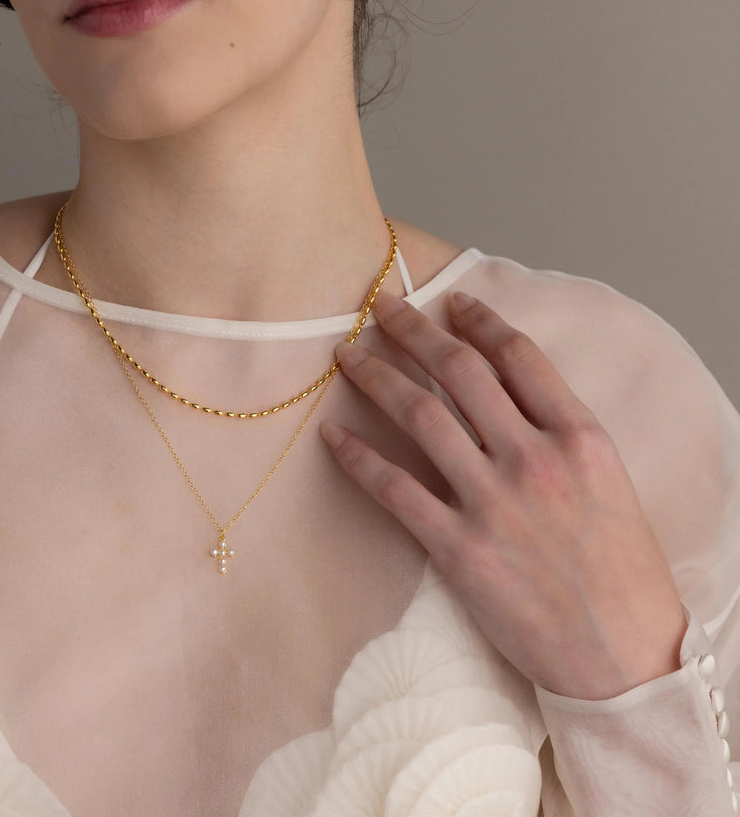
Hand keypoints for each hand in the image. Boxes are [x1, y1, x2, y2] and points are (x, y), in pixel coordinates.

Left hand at [320, 289, 688, 700]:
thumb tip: (507, 387)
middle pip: (460, 371)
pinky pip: (394, 489)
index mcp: (580, 436)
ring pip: (420, 415)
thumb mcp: (612, 481)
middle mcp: (534, 459)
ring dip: (377, 377)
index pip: (519, 355)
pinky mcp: (459, 548)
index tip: (451, 302)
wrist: (627, 657)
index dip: (478, 319)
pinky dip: (357, 458)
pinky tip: (332, 436)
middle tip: (381, 307)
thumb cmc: (624, 571)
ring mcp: (494, 502)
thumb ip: (561, 430)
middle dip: (413, 330)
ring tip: (348, 355)